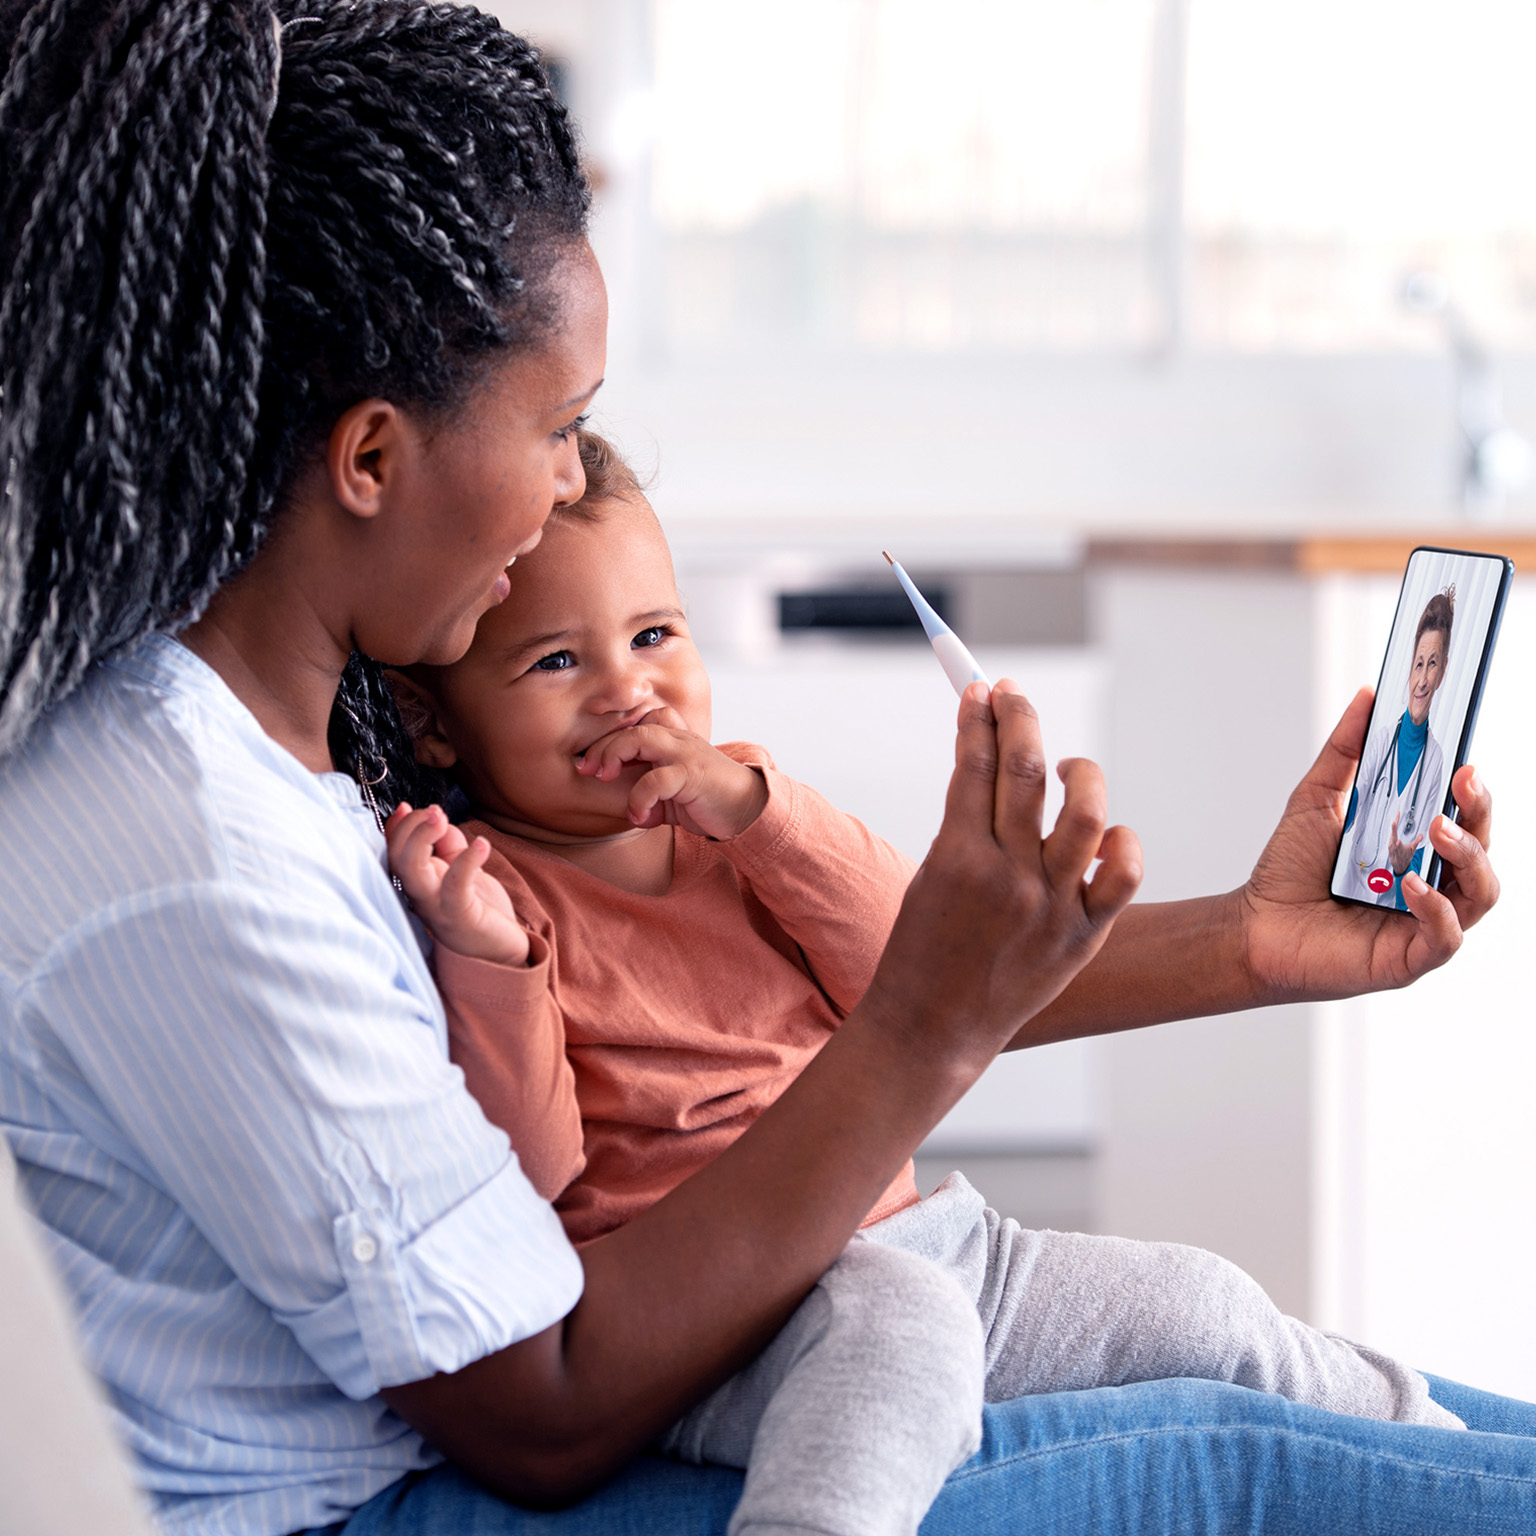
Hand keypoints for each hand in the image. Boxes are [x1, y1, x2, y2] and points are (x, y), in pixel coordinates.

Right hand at [385, 803, 529, 966]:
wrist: (505, 951)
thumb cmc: (482, 911)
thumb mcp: (464, 871)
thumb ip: (450, 846)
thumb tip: (441, 820)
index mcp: (420, 885)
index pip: (395, 853)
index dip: (396, 828)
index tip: (409, 806)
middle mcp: (421, 897)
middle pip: (397, 859)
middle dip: (410, 828)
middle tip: (434, 811)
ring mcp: (437, 909)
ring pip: (412, 873)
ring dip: (422, 839)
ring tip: (442, 818)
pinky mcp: (460, 917)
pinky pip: (455, 886)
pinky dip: (467, 860)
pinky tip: (482, 845)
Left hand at [575, 708, 768, 838]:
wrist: (749, 810)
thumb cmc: (712, 802)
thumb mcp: (675, 798)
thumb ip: (653, 799)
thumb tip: (634, 814)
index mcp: (674, 741)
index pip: (636, 725)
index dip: (608, 740)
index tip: (589, 765)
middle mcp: (680, 741)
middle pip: (633, 727)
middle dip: (603, 747)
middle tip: (587, 770)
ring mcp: (687, 754)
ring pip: (642, 738)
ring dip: (615, 757)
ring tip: (604, 779)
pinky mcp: (694, 775)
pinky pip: (657, 778)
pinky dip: (639, 798)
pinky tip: (640, 816)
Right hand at [861, 679, 1142, 1075]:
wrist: (933, 1027)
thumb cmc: (922, 948)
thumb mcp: (929, 875)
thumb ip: (964, 824)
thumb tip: (991, 761)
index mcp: (956, 858)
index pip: (973, 763)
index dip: (978, 717)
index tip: (980, 690)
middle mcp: (1007, 877)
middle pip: (1024, 771)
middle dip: (1019, 718)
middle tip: (1013, 694)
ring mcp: (1051, 906)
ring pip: (1085, 812)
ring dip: (1079, 771)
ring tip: (1067, 766)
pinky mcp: (1083, 934)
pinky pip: (1123, 873)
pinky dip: (1122, 841)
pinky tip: (1104, 833)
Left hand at [1241, 687, 1497, 998]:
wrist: (1252, 927)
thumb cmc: (1287, 872)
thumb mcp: (1316, 800)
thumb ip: (1345, 751)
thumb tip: (1368, 697)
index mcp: (1415, 848)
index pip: (1464, 817)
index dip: (1473, 792)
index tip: (1465, 763)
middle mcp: (1431, 883)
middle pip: (1482, 849)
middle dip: (1479, 815)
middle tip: (1462, 785)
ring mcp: (1424, 922)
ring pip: (1480, 892)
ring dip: (1467, 857)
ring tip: (1436, 831)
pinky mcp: (1409, 958)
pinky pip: (1445, 937)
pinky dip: (1437, 909)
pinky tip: (1413, 887)